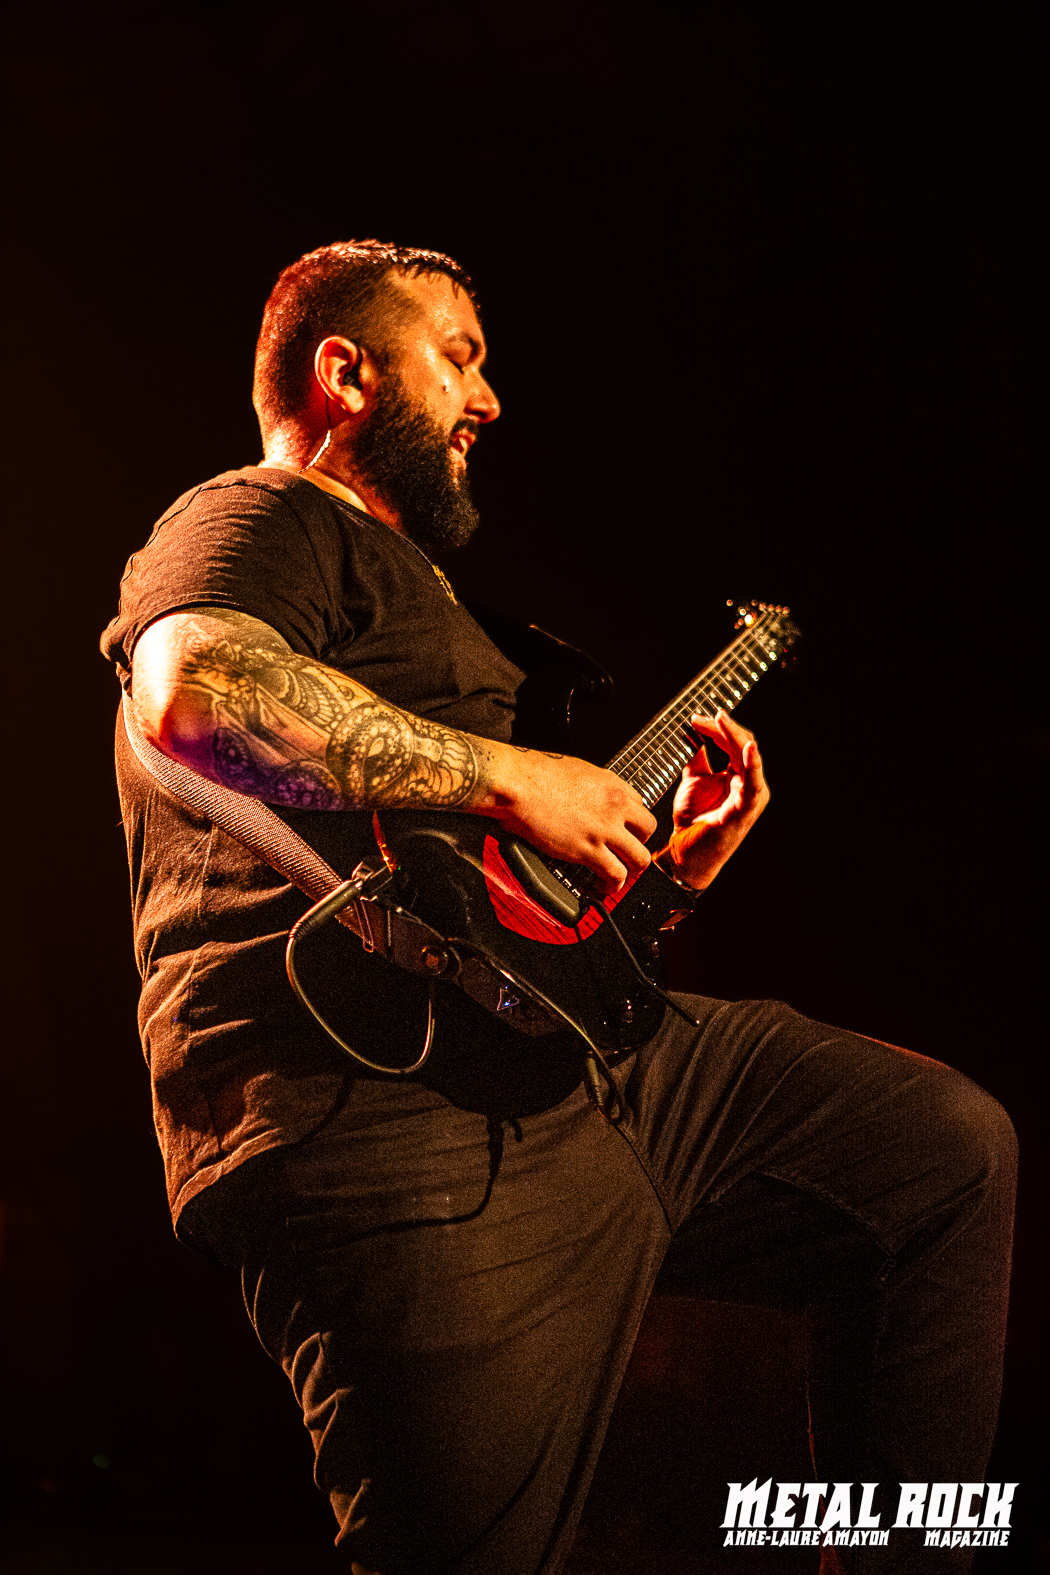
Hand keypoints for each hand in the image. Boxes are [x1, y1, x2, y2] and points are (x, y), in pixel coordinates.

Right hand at [473, 742, 656, 893]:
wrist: (517, 783)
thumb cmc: (533, 773)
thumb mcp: (575, 771)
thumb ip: (589, 787)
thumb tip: (586, 797)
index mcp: (612, 783)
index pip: (640, 806)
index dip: (630, 822)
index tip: (621, 831)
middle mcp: (615, 805)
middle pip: (648, 831)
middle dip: (637, 843)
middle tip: (623, 853)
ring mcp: (604, 829)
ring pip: (640, 858)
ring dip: (631, 870)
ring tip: (617, 876)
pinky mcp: (588, 850)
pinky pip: (615, 875)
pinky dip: (611, 886)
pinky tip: (600, 887)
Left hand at [658, 711, 768, 889]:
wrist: (685, 851)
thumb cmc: (693, 819)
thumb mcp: (693, 781)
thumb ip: (697, 758)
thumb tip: (692, 733)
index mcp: (738, 775)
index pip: (732, 743)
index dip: (715, 728)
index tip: (694, 720)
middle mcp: (748, 783)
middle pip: (742, 745)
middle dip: (722, 728)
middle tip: (701, 718)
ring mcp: (750, 796)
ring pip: (748, 757)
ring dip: (734, 737)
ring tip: (720, 721)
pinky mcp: (746, 810)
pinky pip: (753, 785)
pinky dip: (753, 765)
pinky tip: (749, 749)